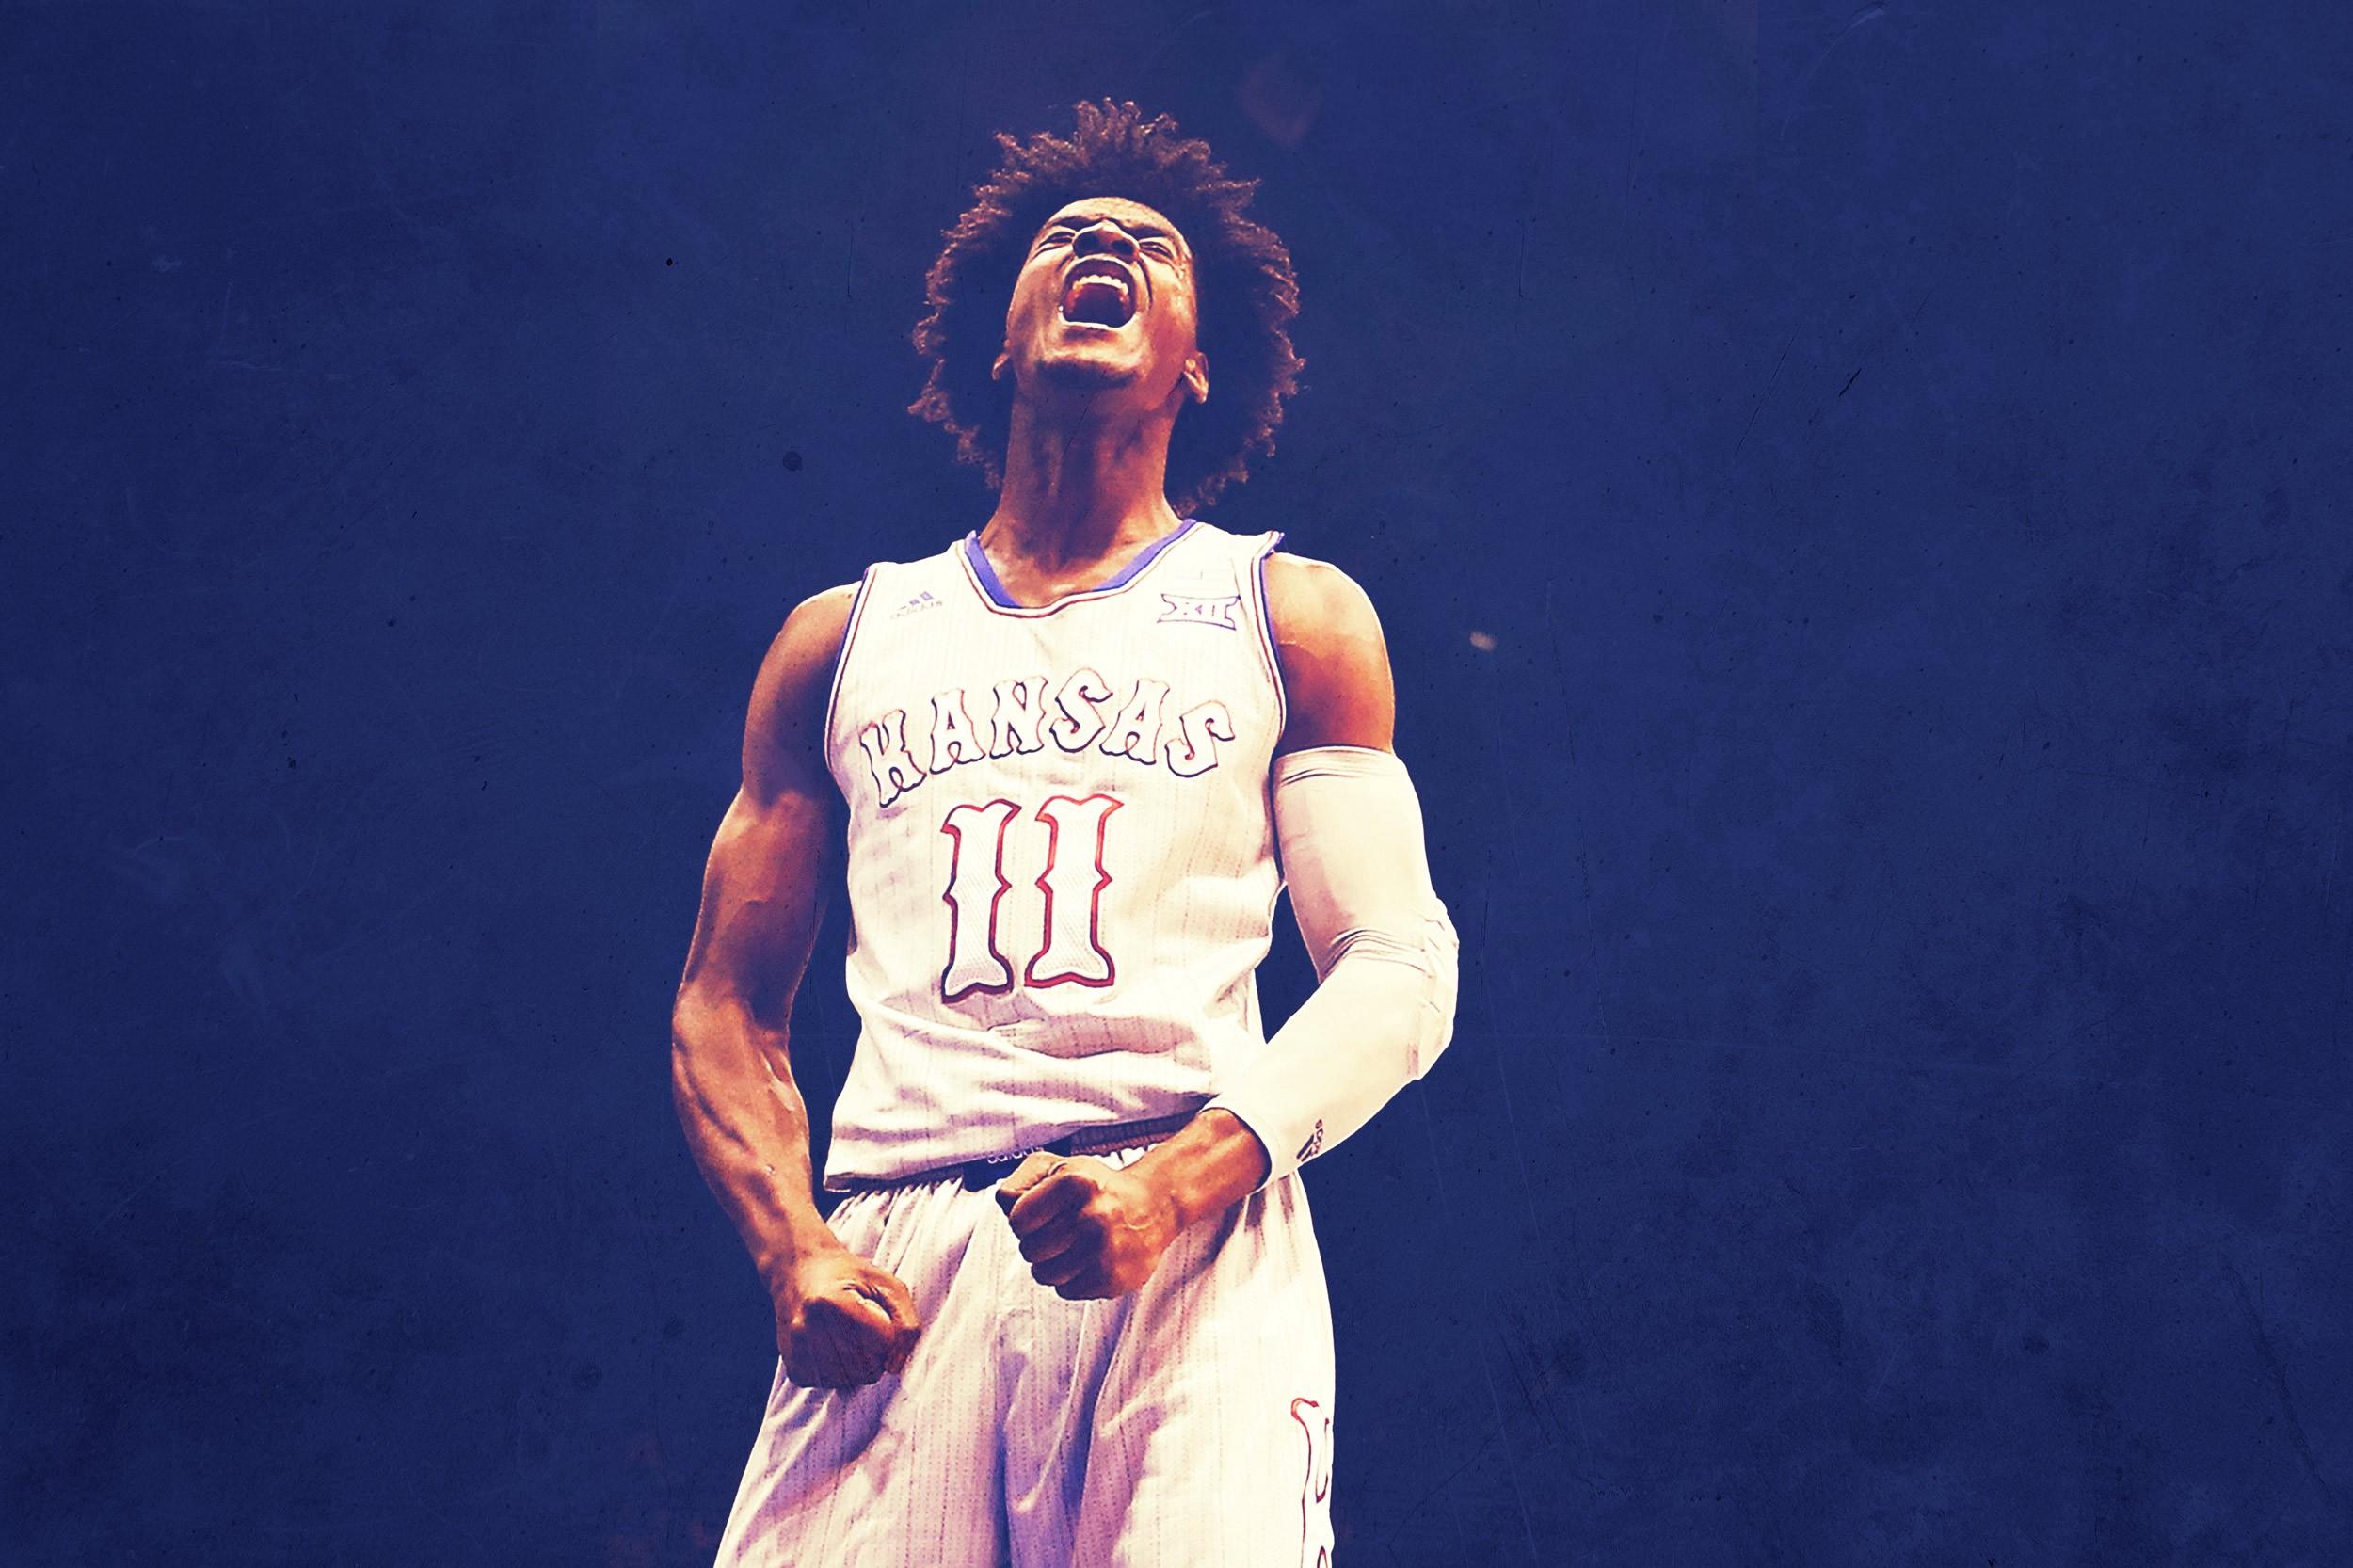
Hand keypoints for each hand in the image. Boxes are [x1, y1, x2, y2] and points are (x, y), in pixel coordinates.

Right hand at [767, 1243, 920, 1389]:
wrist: (798, 1270)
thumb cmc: (850, 1276)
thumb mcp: (888, 1284)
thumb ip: (906, 1323)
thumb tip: (895, 1367)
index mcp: (831, 1301)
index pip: (884, 1341)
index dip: (889, 1329)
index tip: (875, 1311)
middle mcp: (807, 1328)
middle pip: (869, 1367)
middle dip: (876, 1350)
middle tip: (862, 1326)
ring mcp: (796, 1350)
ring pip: (852, 1380)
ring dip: (859, 1363)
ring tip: (846, 1335)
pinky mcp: (793, 1368)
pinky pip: (833, 1385)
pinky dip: (841, 1371)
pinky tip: (832, 1347)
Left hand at [995, 1152, 1181, 1299]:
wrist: (1154, 1206)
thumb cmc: (1098, 1188)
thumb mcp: (1059, 1168)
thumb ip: (1022, 1182)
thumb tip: (1005, 1204)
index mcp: (1076, 1183)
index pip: (1018, 1219)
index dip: (1024, 1220)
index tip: (1041, 1215)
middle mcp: (1092, 1216)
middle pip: (1029, 1250)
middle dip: (1039, 1242)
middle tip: (1060, 1232)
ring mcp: (1104, 1250)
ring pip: (1044, 1274)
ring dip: (1053, 1264)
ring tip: (1074, 1247)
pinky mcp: (1112, 1278)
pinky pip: (1066, 1291)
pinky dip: (1071, 1279)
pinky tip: (1089, 1260)